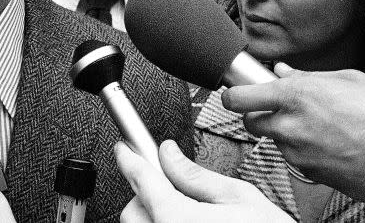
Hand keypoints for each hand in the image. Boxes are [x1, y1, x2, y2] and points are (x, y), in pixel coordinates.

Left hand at [116, 140, 292, 222]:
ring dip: (154, 214)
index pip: (142, 179)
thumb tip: (169, 154)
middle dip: (147, 192)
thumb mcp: (240, 198)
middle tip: (172, 184)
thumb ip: (197, 176)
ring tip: (188, 211)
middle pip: (133, 209)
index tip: (125, 148)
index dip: (131, 157)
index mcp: (179, 220)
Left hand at [220, 63, 364, 205]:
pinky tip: (331, 142)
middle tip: (282, 107)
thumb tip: (281, 72)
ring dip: (286, 131)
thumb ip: (309, 77)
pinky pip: (295, 157)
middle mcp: (290, 126)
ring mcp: (297, 153)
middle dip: (259, 114)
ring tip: (321, 124)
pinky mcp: (308, 174)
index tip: (237, 92)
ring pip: (274, 139)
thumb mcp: (351, 81)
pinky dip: (304, 149)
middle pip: (249, 121)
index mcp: (296, 96)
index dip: (234, 94)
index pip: (238, 97)